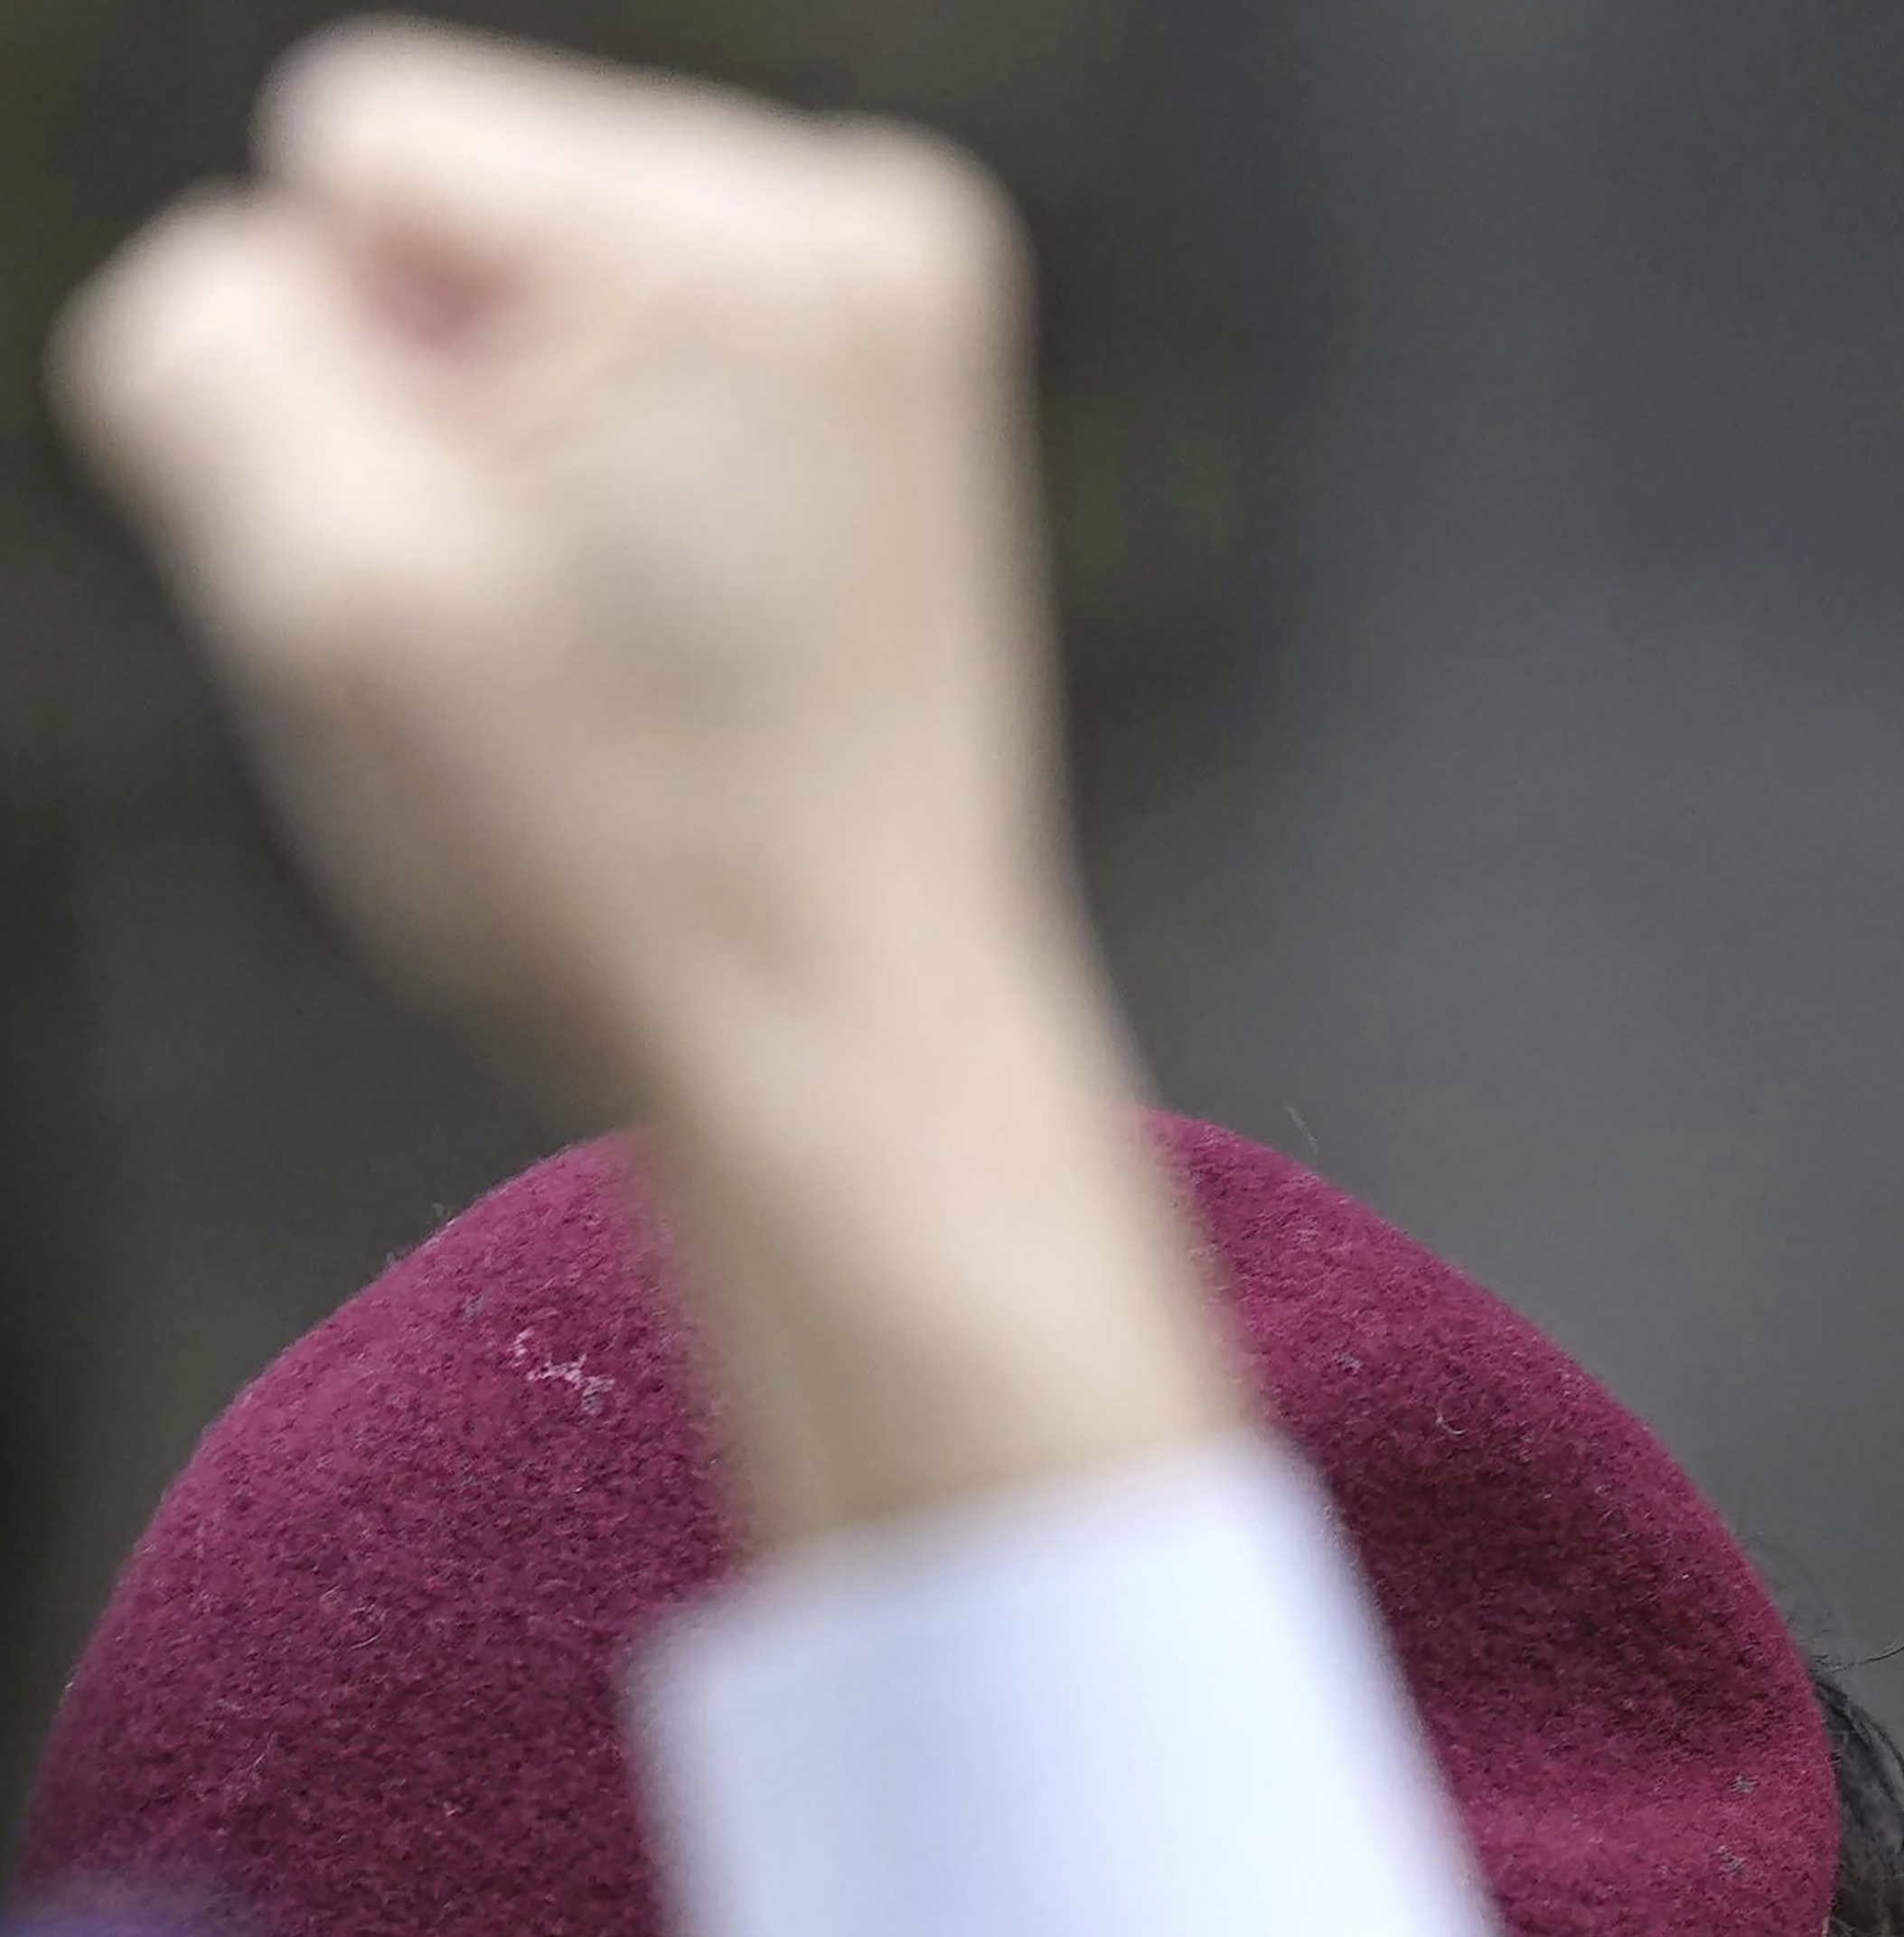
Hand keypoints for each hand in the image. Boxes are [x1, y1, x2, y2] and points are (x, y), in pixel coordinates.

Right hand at [49, 19, 1237, 1538]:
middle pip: (460, 204)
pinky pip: (647, 371)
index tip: (473, 554)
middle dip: (441, 403)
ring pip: (543, 294)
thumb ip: (206, 341)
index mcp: (740, 232)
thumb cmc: (618, 852)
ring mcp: (906, 312)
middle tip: (558, 626)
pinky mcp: (905, 405)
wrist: (843, 1035)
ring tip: (628, 641)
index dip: (336, 368)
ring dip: (527, 460)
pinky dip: (623, 490)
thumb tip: (262, 272)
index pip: (348, 144)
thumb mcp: (324, 579)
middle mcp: (865, 223)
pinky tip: (685, 633)